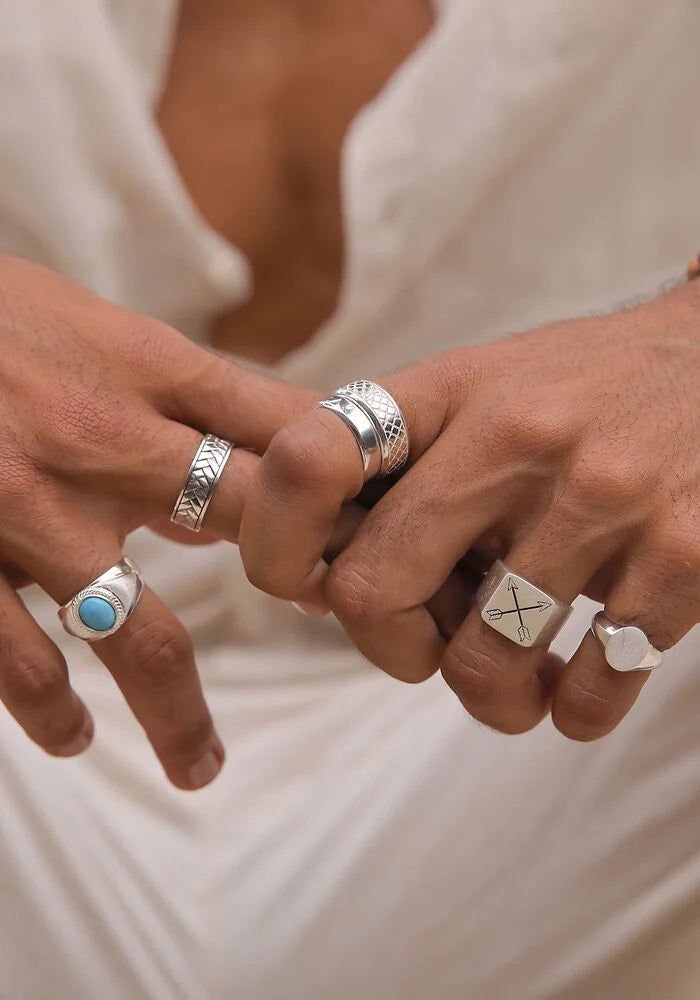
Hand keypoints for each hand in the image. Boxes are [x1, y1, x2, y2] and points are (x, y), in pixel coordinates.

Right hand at [0, 255, 312, 785]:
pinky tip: (74, 736)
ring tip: (201, 764)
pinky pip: (23, 659)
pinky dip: (52, 709)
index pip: (284, 427)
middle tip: (345, 629)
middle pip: (254, 519)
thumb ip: (177, 383)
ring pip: (139, 635)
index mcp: (143, 366)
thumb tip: (258, 435)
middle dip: (310, 579)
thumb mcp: (94, 320)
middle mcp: (104, 439)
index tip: (381, 530)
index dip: (348, 482)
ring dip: (178, 713)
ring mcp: (31, 508)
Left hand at [240, 281, 699, 739]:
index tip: (302, 582)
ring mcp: (604, 497)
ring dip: (489, 697)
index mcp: (452, 389)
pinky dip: (574, 711)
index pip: (309, 459)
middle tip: (424, 650)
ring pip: (480, 664)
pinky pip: (590, 692)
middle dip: (386, 650)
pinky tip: (580, 682)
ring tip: (515, 680)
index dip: (273, 538)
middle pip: (373, 591)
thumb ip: (404, 460)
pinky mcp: (685, 557)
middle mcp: (518, 436)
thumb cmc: (589, 388)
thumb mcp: (488, 383)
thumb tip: (316, 581)